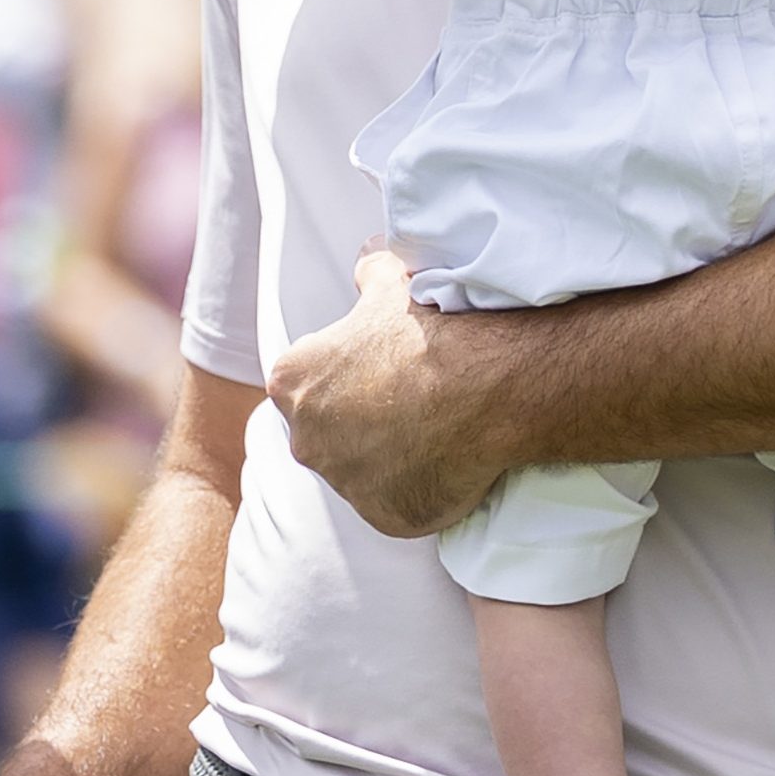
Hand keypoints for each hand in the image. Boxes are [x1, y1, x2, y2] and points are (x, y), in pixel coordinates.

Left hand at [269, 246, 521, 535]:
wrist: (483, 385)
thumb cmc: (430, 331)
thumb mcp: (391, 285)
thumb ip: (369, 273)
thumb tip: (367, 260)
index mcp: (291, 382)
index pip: (306, 386)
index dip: (345, 379)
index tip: (380, 373)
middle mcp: (304, 437)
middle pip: (325, 434)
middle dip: (358, 423)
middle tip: (408, 404)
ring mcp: (343, 482)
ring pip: (359, 472)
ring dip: (386, 458)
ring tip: (433, 431)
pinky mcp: (382, 515)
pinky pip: (394, 505)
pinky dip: (415, 490)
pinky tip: (445, 463)